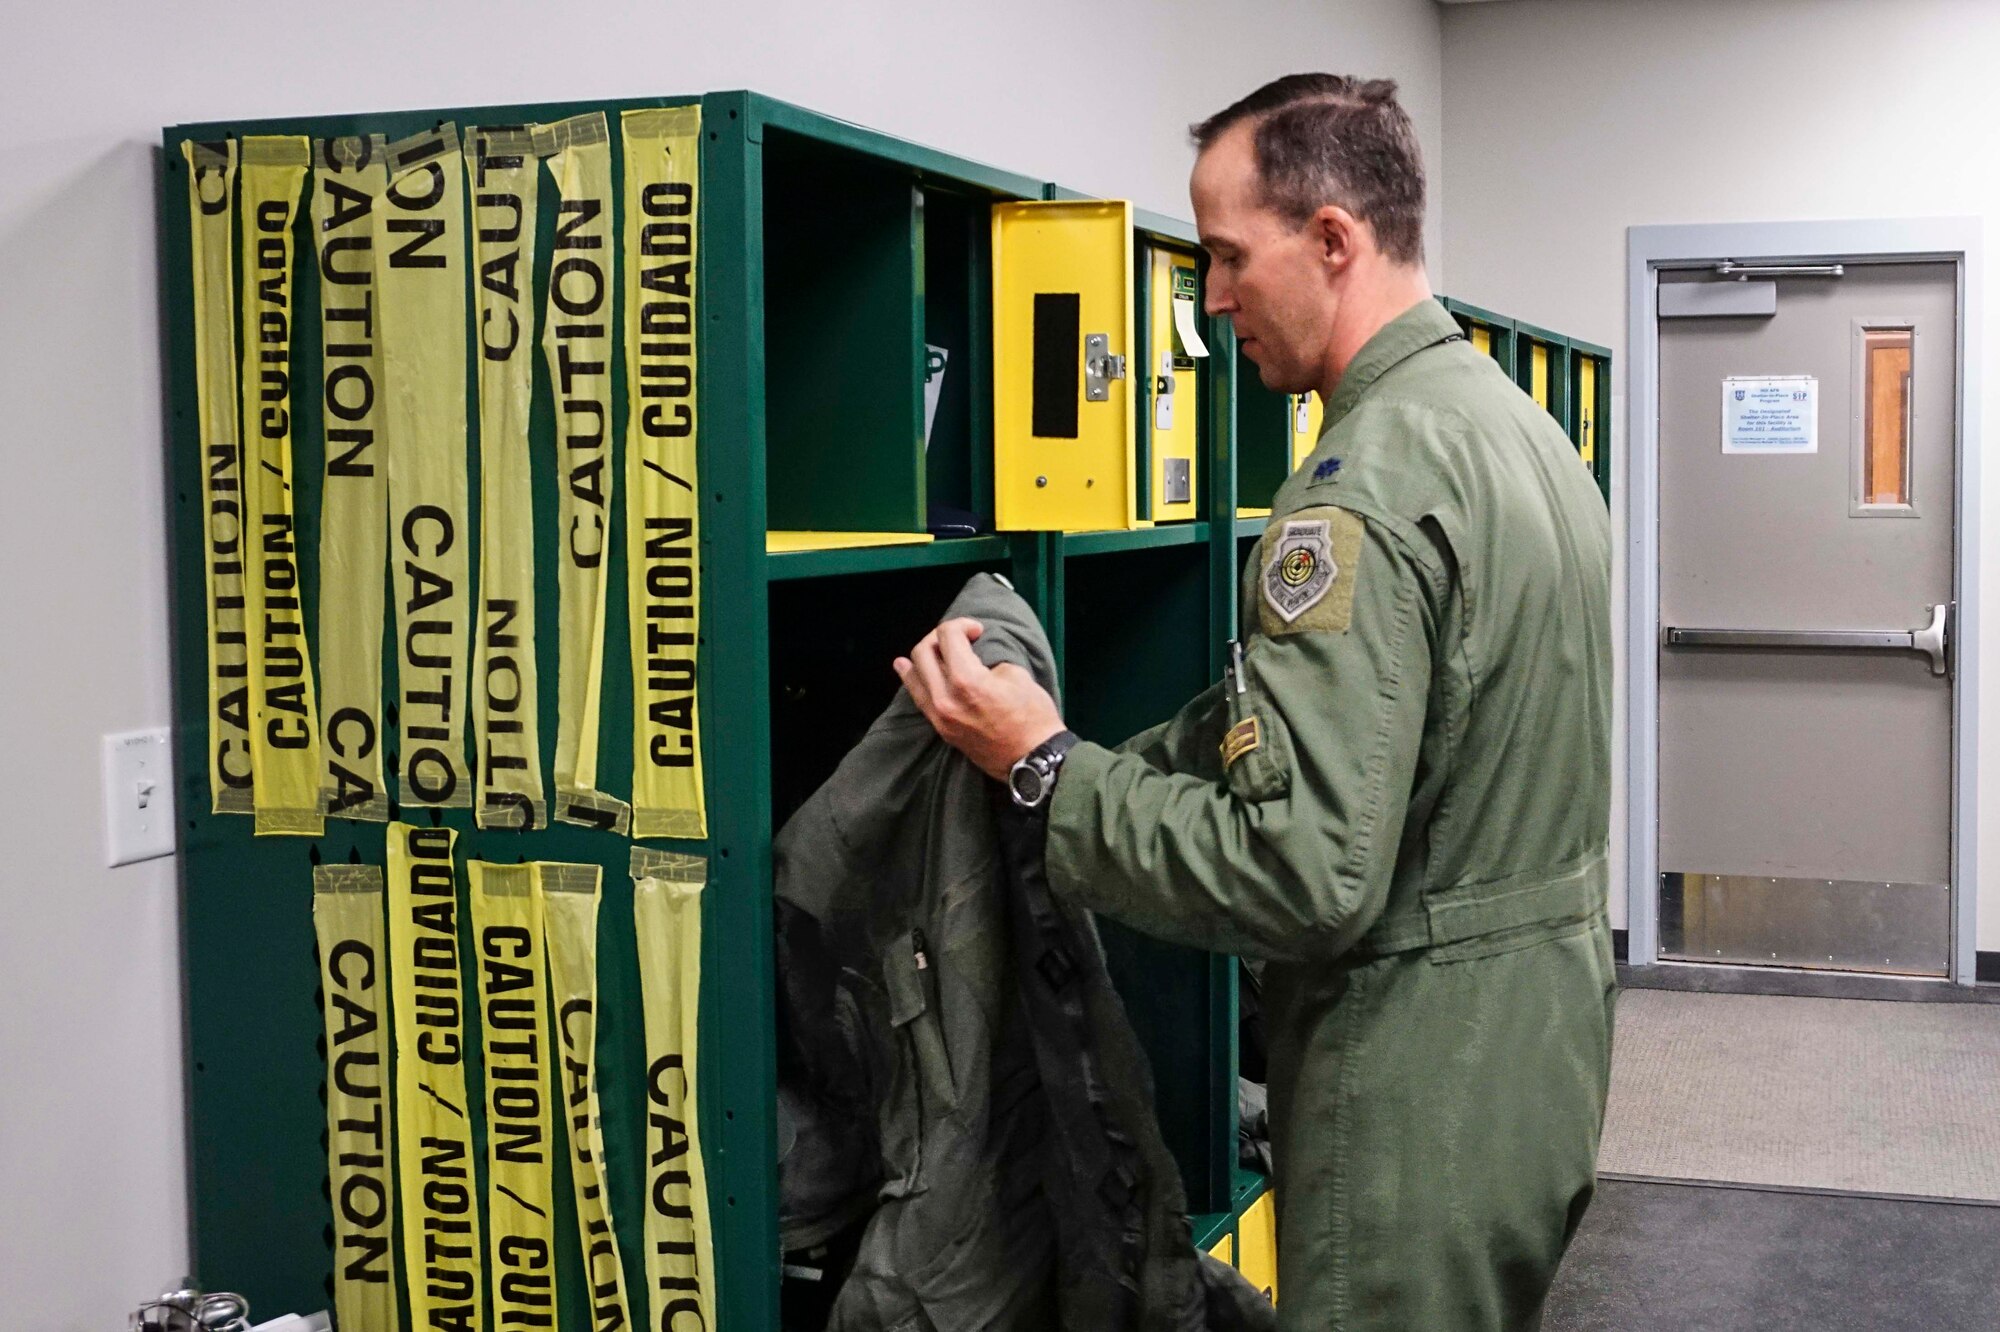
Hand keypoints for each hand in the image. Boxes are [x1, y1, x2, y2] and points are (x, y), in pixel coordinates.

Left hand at [894, 618, 1065, 780]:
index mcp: (966, 680)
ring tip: (930, 648)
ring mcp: (939, 716)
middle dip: (939, 637)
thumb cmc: (1033, 716)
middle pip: (923, 652)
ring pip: (913, 675)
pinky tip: (906, 668)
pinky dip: (912, 678)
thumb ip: (987, 661)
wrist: (1033, 759)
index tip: (977, 630)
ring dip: (922, 656)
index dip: (962, 624)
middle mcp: (944, 698)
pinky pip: (918, 697)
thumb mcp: (1016, 675)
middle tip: (958, 639)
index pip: (948, 636)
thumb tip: (972, 657)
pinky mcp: (940, 729)